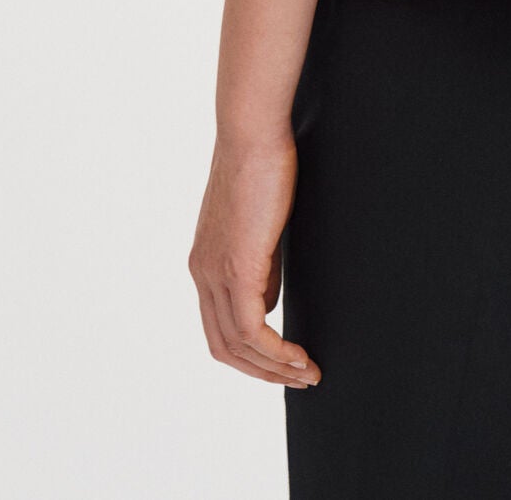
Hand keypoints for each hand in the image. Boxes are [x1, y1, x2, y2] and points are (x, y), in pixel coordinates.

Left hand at [187, 131, 320, 386]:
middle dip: (263, 372)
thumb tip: (267, 303)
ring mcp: (215, 273)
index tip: (284, 363)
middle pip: (224, 347)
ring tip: (308, 373)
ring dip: (275, 368)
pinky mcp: (236, 268)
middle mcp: (202, 274)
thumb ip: (261, 266)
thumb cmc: (263, 164)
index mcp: (205, 263)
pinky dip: (276, 352)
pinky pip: (252, 329)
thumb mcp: (260, 225)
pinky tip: (300, 356)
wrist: (252, 133)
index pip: (220, 328)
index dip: (251, 354)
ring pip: (238, 345)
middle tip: (299, 378)